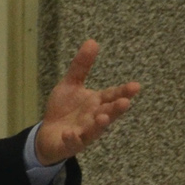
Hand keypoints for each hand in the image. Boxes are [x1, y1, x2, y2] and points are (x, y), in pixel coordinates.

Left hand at [34, 39, 140, 164]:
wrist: (48, 135)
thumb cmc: (64, 109)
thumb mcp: (71, 84)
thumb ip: (81, 66)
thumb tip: (92, 41)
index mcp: (96, 103)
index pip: (112, 95)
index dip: (123, 91)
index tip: (136, 86)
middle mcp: (94, 118)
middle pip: (108, 113)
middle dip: (116, 109)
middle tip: (125, 102)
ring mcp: (83, 132)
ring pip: (94, 129)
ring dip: (99, 124)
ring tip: (102, 118)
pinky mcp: (70, 143)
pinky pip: (72, 142)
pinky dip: (72, 138)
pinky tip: (70, 133)